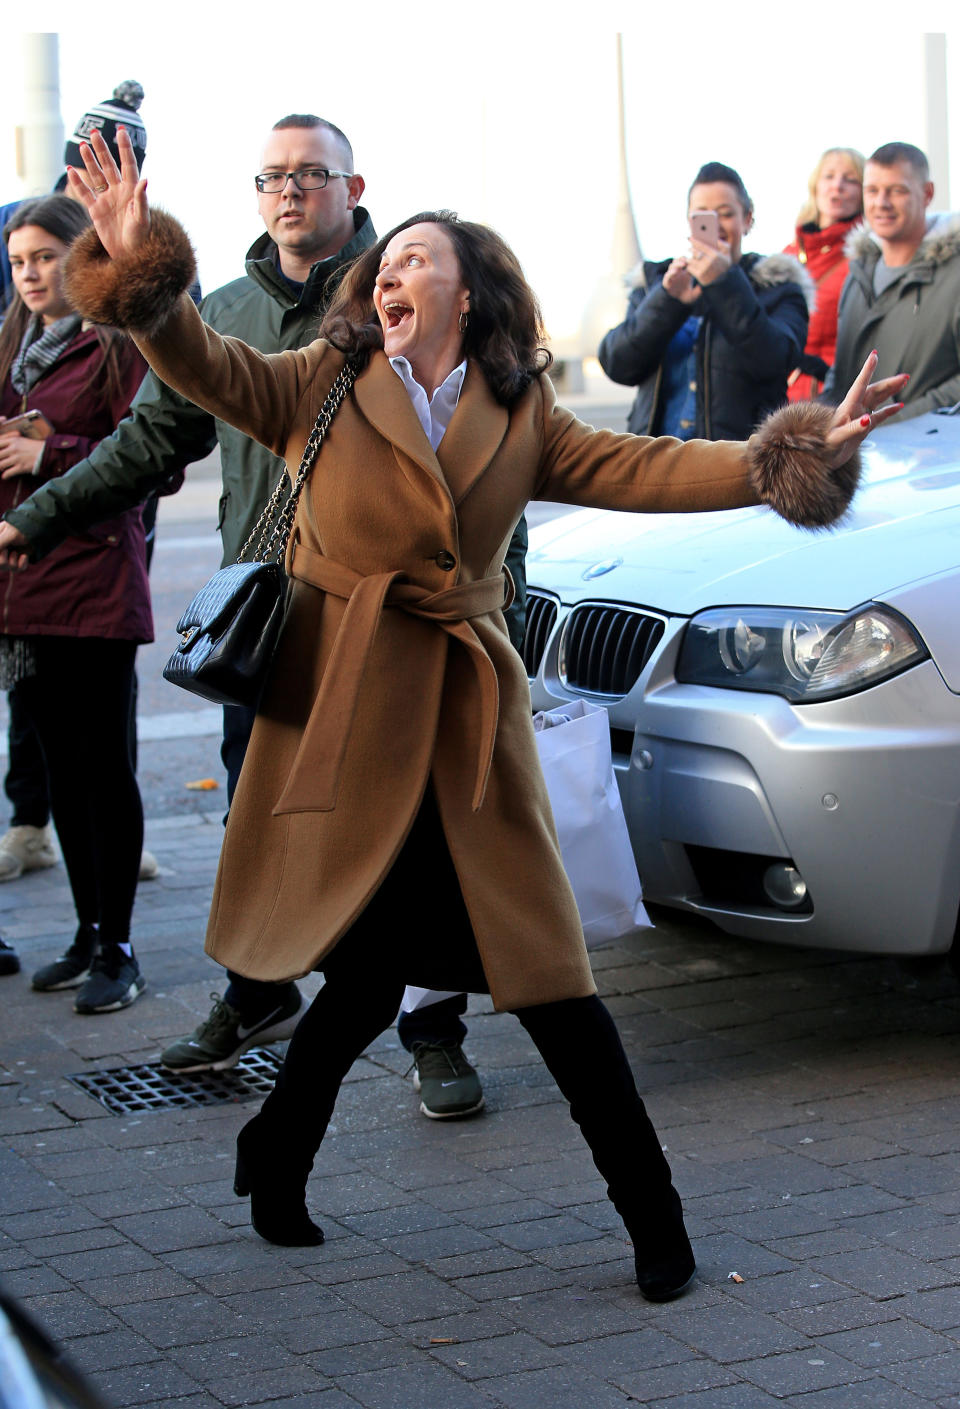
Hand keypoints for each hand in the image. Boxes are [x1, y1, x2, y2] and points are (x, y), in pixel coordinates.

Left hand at [0, 436, 42, 478]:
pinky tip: (5, 476)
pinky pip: (8, 473)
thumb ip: (11, 441)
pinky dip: (5, 476)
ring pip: (0, 465)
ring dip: (0, 468)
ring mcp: (17, 458)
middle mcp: (13, 449)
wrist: (48, 453)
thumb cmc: (35, 447)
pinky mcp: (21, 467)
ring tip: (2, 469)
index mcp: (13, 440)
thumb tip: (2, 447)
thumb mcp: (22, 439)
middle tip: (1, 462)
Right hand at [0, 521, 30, 571]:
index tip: (3, 550)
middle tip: (6, 550)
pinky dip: (22, 564)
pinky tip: (24, 556)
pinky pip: (17, 569)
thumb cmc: (22, 528)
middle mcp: (1, 548)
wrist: (39, 529)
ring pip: (6, 568)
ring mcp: (9, 554)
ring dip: (12, 562)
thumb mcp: (9, 534)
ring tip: (16, 552)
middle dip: (2, 560)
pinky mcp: (19, 559)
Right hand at [65, 126, 148, 259]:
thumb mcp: (142, 219)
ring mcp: (106, 200)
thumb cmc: (140, 239)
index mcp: (131, 191)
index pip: (128, 165)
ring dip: (89, 162)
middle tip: (94, 132)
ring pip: (96, 176)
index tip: (121, 131)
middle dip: (102, 150)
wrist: (128, 256)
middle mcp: (119, 192)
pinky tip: (71, 171)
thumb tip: (145, 179)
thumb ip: (141, 199)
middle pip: (109, 166)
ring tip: (82, 146)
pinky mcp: (96, 211)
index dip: (124, 148)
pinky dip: (77, 183)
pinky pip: (84, 194)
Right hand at [662, 257, 700, 305]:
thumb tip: (701, 288)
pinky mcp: (666, 282)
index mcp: (684, 273)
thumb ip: (697, 291)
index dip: (689, 260)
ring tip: (683, 264)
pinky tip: (675, 272)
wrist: (675, 302)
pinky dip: (670, 273)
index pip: (685, 262)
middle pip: (677, 261)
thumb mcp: (693, 294)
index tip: (694, 259)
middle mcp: (677, 273)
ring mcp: (671, 277)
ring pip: (672, 266)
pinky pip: (667, 276)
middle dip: (682, 259)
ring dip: (677, 264)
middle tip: (687, 260)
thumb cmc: (685, 296)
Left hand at [687, 236, 730, 286]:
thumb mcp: (727, 253)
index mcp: (715, 255)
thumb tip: (716, 239)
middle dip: (691, 250)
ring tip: (689, 257)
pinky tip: (690, 265)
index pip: (702, 246)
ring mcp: (704, 270)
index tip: (690, 238)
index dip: (695, 242)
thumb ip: (723, 244)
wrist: (724, 280)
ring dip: (689, 258)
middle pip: (696, 253)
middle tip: (689, 248)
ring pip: (691, 261)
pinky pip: (690, 269)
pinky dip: (689, 266)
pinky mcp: (700, 276)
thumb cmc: (724, 264)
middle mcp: (709, 262)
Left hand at [824, 352, 908, 467]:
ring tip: (904, 382)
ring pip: (877, 399)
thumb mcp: (838, 438)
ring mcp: (858, 417)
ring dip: (890, 391)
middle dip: (889, 383)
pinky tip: (899, 406)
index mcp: (847, 408)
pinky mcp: (862, 428)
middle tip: (905, 377)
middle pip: (873, 391)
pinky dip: (888, 411)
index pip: (859, 385)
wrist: (820, 459)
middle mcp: (853, 409)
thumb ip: (853, 428)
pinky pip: (879, 416)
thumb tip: (868, 418)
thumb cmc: (825, 448)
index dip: (867, 371)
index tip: (874, 355)